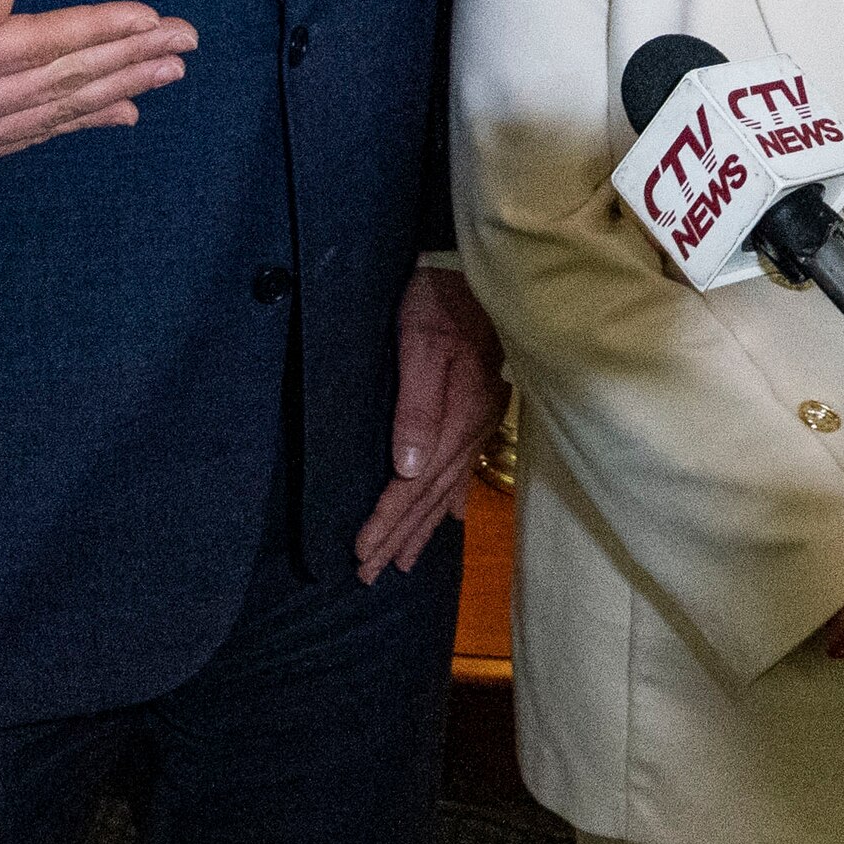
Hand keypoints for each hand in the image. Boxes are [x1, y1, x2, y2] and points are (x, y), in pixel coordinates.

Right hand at [0, 0, 189, 177]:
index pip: (36, 45)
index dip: (98, 30)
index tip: (151, 16)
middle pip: (58, 83)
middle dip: (128, 58)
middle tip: (186, 41)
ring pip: (52, 114)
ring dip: (117, 89)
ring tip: (169, 69)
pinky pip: (29, 138)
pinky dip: (79, 122)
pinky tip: (122, 109)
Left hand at [356, 266, 504, 579]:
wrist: (478, 269)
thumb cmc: (439, 301)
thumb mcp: (421, 345)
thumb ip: (416, 408)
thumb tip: (406, 470)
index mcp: (457, 418)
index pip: (414, 484)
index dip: (387, 520)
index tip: (361, 554)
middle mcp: (472, 428)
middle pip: (430, 495)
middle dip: (398, 536)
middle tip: (368, 574)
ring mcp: (481, 421)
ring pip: (448, 488)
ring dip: (423, 527)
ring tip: (402, 560)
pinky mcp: (482, 409)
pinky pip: (465, 469)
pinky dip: (453, 500)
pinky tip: (451, 519)